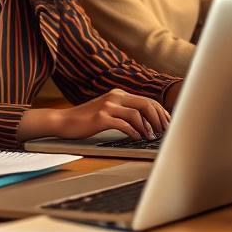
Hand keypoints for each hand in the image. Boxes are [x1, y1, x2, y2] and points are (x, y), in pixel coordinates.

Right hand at [17, 89, 169, 141]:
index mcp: (118, 94)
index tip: (167, 124)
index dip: (161, 112)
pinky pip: (124, 124)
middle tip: (164, 131)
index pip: (147, 100)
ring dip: (147, 127)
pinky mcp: (101, 117)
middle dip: (159, 118)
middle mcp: (114, 96)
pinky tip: (136, 138)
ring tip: (150, 137)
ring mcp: (107, 106)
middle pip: (146, 104)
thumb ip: (123, 112)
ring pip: (137, 113)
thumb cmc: (86, 119)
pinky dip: (134, 132)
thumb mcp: (106, 110)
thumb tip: (146, 123)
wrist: (63, 121)